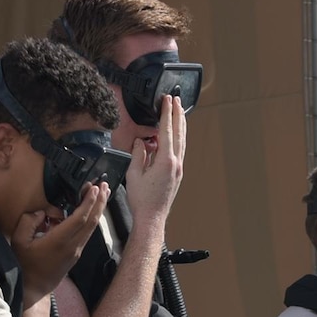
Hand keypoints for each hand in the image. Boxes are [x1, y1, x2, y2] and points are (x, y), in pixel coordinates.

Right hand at [14, 182, 109, 304]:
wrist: (33, 288)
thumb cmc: (24, 264)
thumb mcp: (19, 240)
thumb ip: (28, 221)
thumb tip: (42, 212)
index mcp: (60, 241)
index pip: (80, 218)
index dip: (89, 202)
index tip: (95, 189)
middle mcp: (72, 246)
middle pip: (91, 221)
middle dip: (99, 202)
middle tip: (105, 185)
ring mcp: (76, 250)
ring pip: (91, 227)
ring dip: (98, 209)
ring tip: (103, 194)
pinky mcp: (76, 253)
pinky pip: (86, 233)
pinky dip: (91, 218)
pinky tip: (91, 210)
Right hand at [124, 94, 185, 224]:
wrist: (152, 217)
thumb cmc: (142, 199)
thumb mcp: (134, 173)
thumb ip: (139, 154)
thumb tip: (142, 142)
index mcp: (165, 161)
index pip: (166, 131)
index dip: (166, 113)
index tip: (167, 100)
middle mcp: (176, 163)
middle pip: (178, 133)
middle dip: (177, 114)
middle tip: (176, 99)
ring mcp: (178, 169)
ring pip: (182, 141)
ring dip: (180, 125)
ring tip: (179, 111)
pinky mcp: (177, 174)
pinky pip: (180, 150)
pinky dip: (179, 138)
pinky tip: (177, 134)